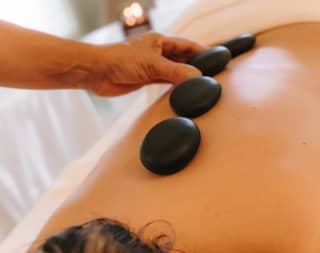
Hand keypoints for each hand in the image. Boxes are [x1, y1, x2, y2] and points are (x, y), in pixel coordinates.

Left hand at [88, 32, 205, 95]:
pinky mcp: (146, 79)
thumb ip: (175, 72)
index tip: (215, 57)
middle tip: (211, 74)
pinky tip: (182, 90)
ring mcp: (152, 67)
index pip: (186, 45)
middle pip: (182, 59)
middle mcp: (157, 53)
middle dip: (195, 65)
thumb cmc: (120, 60)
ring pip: (174, 71)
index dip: (201, 50)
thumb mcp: (152, 64)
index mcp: (160, 42)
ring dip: (185, 77)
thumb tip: (197, 77)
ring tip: (200, 83)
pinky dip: (174, 85)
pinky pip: (165, 82)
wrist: (98, 72)